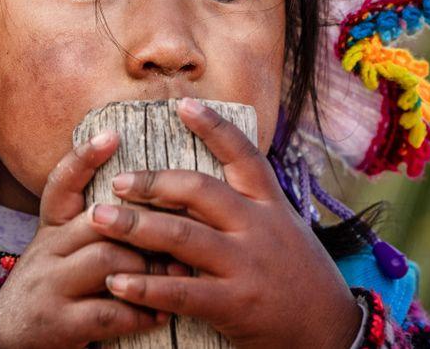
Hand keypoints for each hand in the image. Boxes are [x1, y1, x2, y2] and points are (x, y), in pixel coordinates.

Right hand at [0, 131, 176, 348]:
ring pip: (107, 261)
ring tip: (180, 275)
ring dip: (150, 269)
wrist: (8, 344)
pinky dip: (140, 313)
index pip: (60, 184)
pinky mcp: (57, 324)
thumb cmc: (52, 292)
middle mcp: (46, 251)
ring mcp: (50, 286)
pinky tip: (161, 314)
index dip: (83, 157)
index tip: (111, 135)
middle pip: (100, 221)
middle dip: (146, 226)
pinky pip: (107, 312)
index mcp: (50, 229)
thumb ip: (95, 230)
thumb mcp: (62, 253)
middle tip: (185, 231)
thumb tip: (151, 209)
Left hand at [88, 98, 361, 348]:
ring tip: (98, 219)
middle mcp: (258, 227)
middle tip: (116, 181)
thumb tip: (199, 185)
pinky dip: (146, 287)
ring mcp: (246, 265)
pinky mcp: (235, 305)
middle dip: (153, 182)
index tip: (183, 104)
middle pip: (199, 190)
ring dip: (136, 226)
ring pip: (182, 236)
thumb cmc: (299, 276)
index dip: (213, 126)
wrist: (331, 332)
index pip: (243, 154)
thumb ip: (248, 206)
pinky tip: (116, 283)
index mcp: (270, 204)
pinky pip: (182, 291)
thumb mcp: (285, 229)